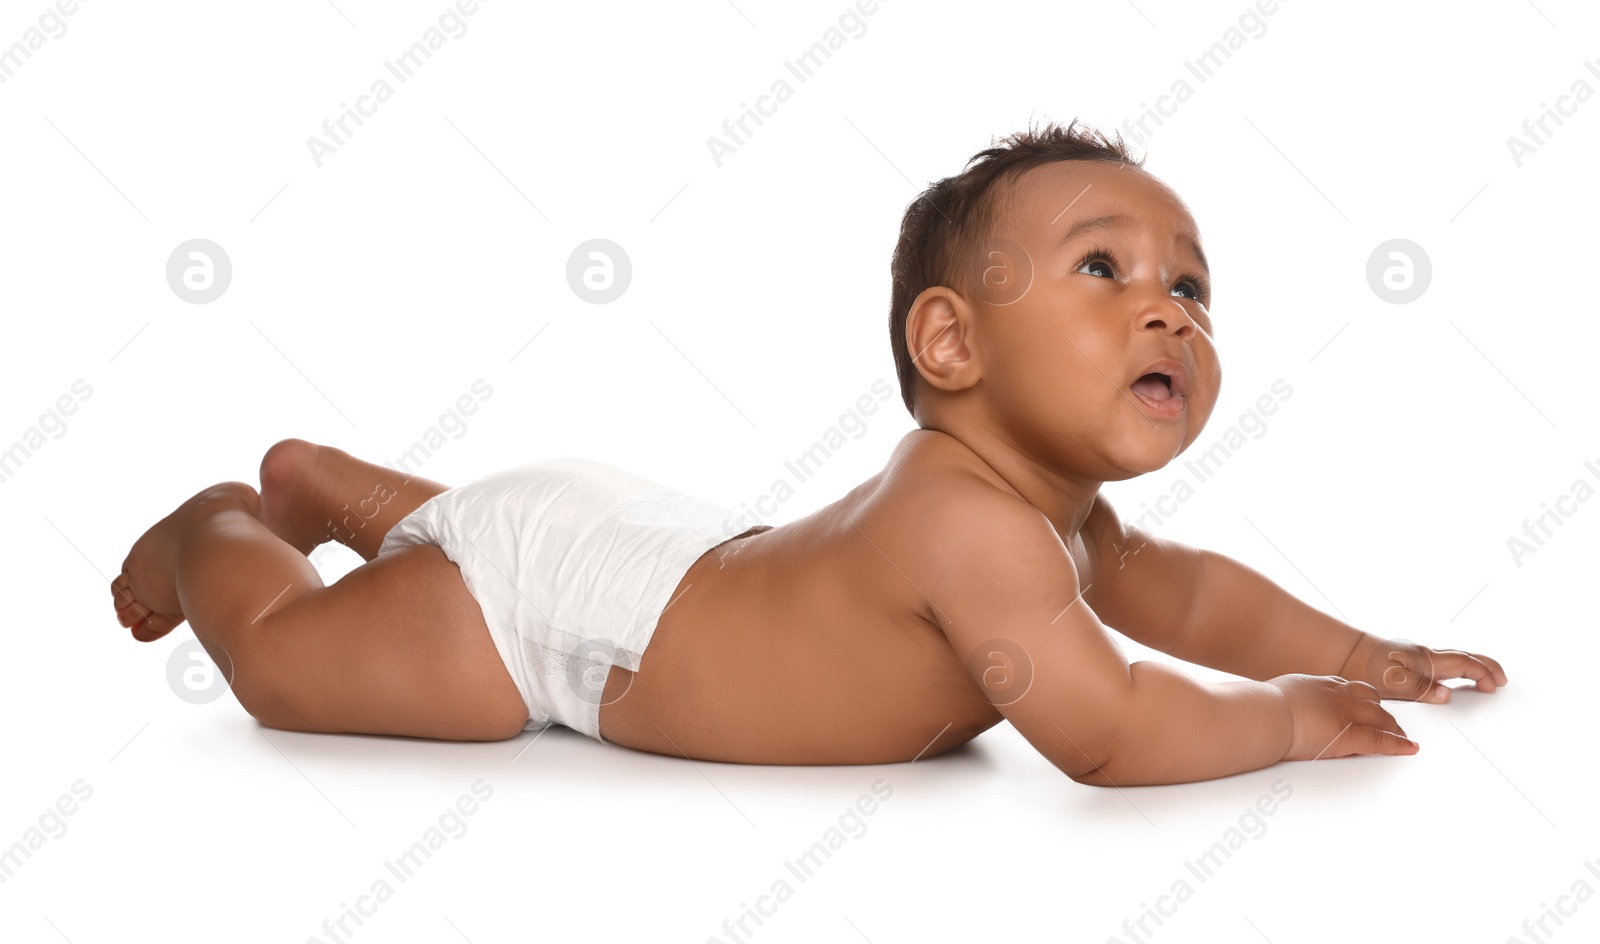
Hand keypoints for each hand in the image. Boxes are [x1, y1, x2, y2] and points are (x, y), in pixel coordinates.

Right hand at [1267, 674, 1417, 760]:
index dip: (1359, 697)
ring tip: (1400, 734)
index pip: (1348, 689)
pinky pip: (1381, 740)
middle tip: (1388, 721)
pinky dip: (1398, 744)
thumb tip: (1279, 705)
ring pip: (1380, 717)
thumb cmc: (1262, 706)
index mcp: (1318, 684)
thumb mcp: (1278, 694)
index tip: (1364, 702)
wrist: (1265, 714)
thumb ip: (1288, 699)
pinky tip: (1409, 747)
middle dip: (1381, 711)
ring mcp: (1346, 713)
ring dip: (1392, 726)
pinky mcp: (1351, 735)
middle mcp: (1337, 695)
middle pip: (1370, 700)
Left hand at [1339, 634, 1507, 703]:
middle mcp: (1424, 655)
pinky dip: (1455, 667)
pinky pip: (1440, 662)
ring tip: (1484, 678)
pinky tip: (1452, 676)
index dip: (1483, 673)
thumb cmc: (1365, 667)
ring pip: (1452, 659)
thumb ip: (1421, 689)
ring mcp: (1417, 656)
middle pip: (1463, 657)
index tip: (1496, 685)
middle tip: (1501, 679)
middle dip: (1485, 667)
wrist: (1343, 653)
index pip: (1463, 664)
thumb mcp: (1393, 683)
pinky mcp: (1408, 660)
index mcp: (1425, 661)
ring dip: (1472, 667)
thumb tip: (1447, 694)